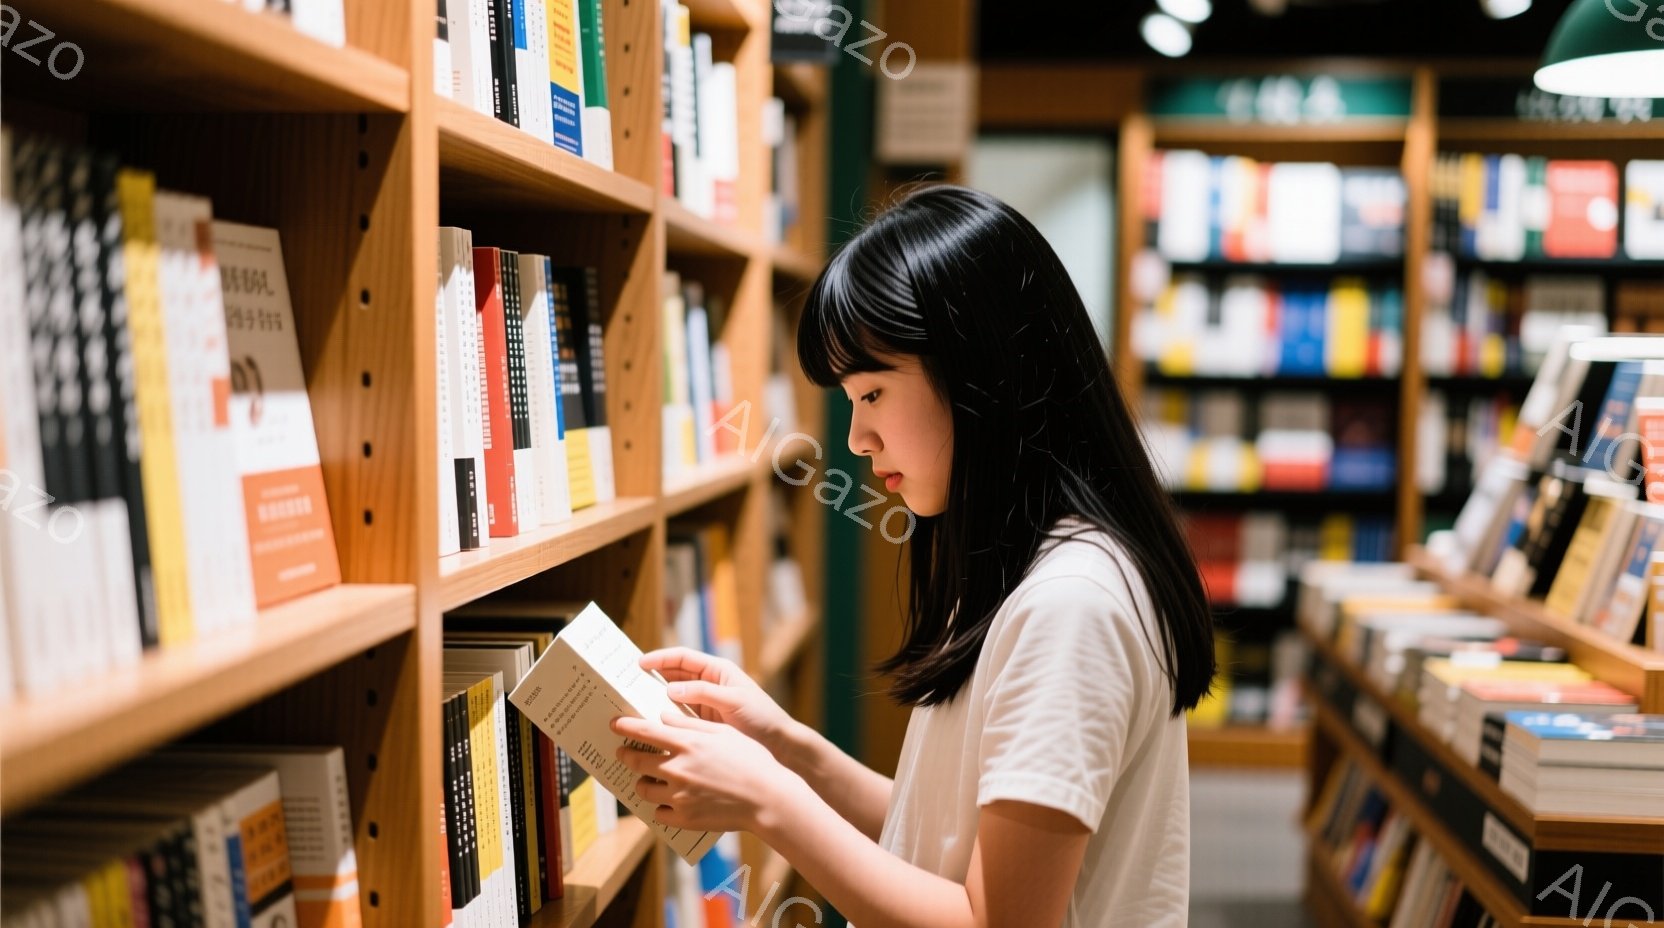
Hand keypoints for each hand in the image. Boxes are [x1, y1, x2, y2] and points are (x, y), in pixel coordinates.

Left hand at [612, 711, 810, 835]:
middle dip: (626, 755)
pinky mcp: (684, 819)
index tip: (614, 724)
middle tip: (623, 752)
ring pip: (644, 789)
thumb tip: (664, 716)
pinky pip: (660, 813)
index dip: (625, 726)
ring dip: (643, 782)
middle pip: (637, 761)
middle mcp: (678, 769)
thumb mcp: (723, 733)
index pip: (645, 731)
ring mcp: (679, 797)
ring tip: (648, 779)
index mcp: (687, 744)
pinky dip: (661, 806)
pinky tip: (668, 802)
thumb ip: (690, 725)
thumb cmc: (751, 761)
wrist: (768, 798)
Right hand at [640, 647, 795, 758]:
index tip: (640, 664)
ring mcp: (705, 705)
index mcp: (718, 671)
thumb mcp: (734, 701)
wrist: (779, 745)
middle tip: (628, 683)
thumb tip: (670, 689)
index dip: (661, 658)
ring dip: (655, 699)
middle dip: (652, 677)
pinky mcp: (704, 724)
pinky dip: (664, 719)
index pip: (684, 658)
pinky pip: (679, 717)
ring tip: (633, 704)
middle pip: (674, 676)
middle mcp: (709, 685)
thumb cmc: (762, 717)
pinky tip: (650, 726)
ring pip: (673, 697)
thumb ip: (704, 693)